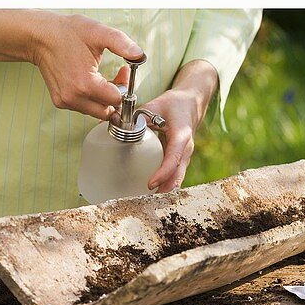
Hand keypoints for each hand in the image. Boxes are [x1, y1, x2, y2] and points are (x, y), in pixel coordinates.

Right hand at [0, 10, 142, 120]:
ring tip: (102, 77)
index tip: (124, 73)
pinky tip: (90, 82)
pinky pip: (85, 108)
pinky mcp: (60, 102)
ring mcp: (65, 101)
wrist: (39, 36)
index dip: (124, 87)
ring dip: (104, 99)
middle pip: (108, 110)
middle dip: (116, 96)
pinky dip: (92, 99)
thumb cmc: (67, 32)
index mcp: (85, 84)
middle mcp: (74, 97)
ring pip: (97, 112)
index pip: (117, 100)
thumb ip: (122, 43)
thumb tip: (140, 55)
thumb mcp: (98, 32)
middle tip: (116, 76)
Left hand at [130, 60, 217, 191]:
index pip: (173, 159)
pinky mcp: (181, 159)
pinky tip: (153, 189)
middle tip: (147, 199)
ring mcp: (185, 156)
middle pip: (178, 175)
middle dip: (165, 188)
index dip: (163, 174)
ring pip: (178, 177)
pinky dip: (166, 183)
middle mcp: (186, 149)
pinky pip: (175, 174)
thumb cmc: (174, 105)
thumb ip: (138, 116)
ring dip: (165, 188)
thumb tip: (113, 123)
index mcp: (181, 136)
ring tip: (147, 197)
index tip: (151, 184)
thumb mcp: (156, 106)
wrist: (190, 105)